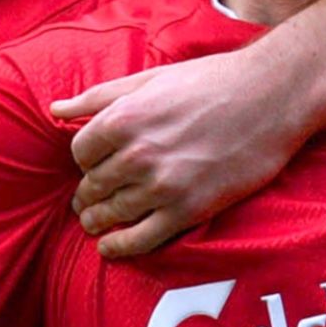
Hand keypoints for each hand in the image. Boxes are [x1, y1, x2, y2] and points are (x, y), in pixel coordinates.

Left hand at [52, 49, 305, 258]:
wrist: (271, 97)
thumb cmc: (212, 81)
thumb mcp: (151, 79)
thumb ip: (99, 96)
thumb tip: (55, 109)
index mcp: (124, 118)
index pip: (79, 153)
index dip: (85, 161)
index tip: (95, 165)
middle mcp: (137, 154)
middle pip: (91, 186)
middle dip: (89, 193)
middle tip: (92, 198)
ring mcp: (162, 185)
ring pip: (110, 215)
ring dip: (98, 221)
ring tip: (97, 222)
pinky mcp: (187, 209)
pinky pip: (140, 240)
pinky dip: (118, 247)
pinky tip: (110, 247)